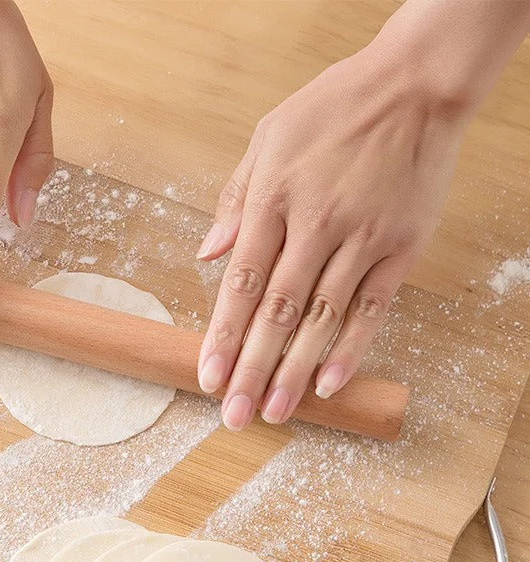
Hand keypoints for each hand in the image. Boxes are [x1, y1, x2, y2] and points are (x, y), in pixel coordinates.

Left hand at [195, 42, 469, 430]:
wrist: (414, 86)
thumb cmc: (331, 110)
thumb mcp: (267, 139)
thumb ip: (235, 200)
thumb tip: (207, 254)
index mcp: (274, 199)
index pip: (241, 283)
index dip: (223, 335)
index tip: (208, 377)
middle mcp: (315, 225)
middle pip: (277, 312)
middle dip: (253, 368)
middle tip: (235, 415)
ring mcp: (361, 239)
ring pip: (322, 318)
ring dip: (295, 370)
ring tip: (275, 412)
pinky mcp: (400, 247)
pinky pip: (372, 307)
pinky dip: (351, 347)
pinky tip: (330, 383)